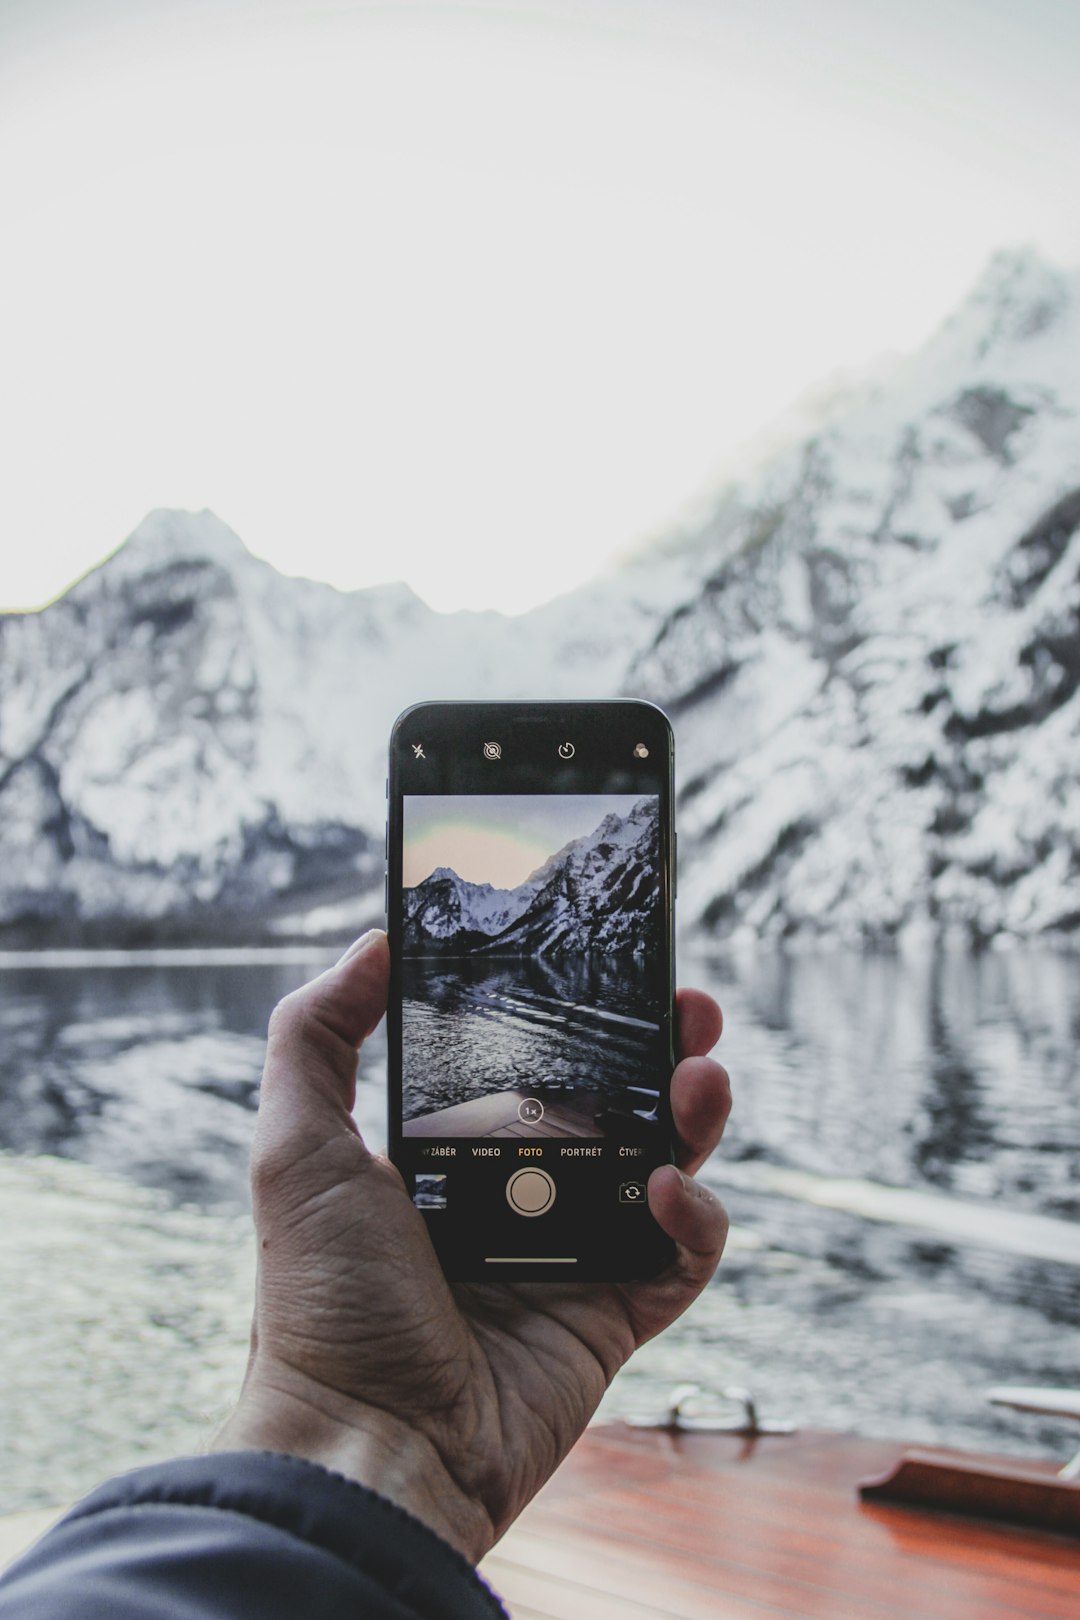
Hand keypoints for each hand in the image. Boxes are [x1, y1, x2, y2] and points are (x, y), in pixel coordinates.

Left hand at [212, 931, 730, 1561]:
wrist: (367, 1446)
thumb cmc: (322, 1302)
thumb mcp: (296, 1148)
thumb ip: (315, 1036)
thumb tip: (371, 943)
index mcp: (453, 1151)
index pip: (534, 1060)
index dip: (577, 1011)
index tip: (605, 961)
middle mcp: (520, 1193)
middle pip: (616, 1101)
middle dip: (660, 1046)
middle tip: (687, 1006)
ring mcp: (573, 1252)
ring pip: (665, 1161)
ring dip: (695, 1110)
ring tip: (699, 1074)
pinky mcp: (616, 1313)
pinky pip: (683, 1253)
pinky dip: (694, 1216)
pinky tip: (664, 1187)